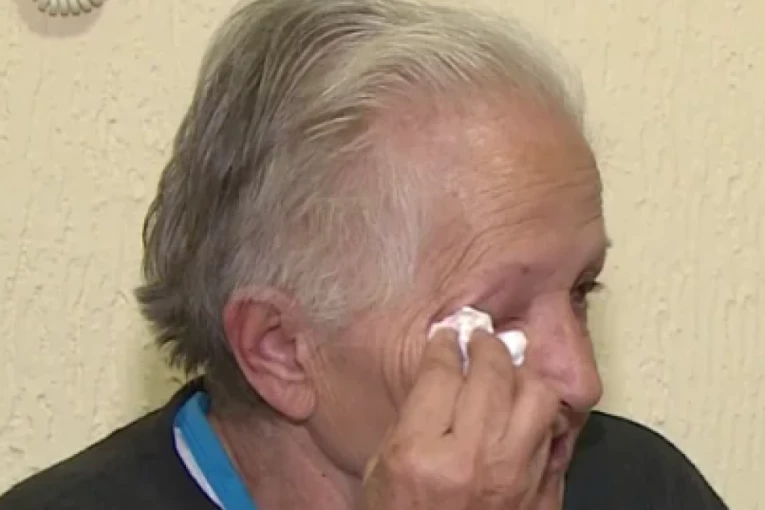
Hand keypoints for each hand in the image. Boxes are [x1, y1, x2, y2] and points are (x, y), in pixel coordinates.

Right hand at [361, 328, 560, 509]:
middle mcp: (473, 461)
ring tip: (507, 375)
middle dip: (485, 345)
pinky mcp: (543, 499)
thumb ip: (413, 418)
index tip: (447, 338)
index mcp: (421, 454)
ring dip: (521, 377)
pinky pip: (555, 438)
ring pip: (538, 398)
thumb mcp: (380, 471)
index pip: (442, 373)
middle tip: (479, 342)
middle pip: (493, 373)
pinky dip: (540, 419)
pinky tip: (522, 415)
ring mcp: (516, 481)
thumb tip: (443, 372)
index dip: (444, 345)